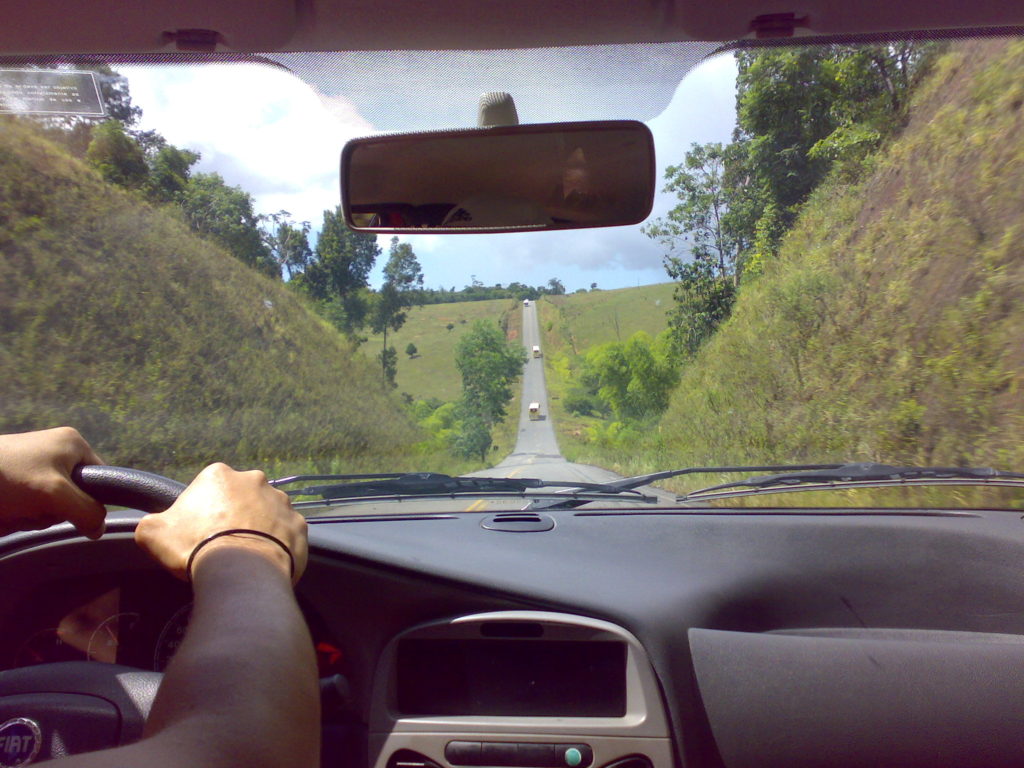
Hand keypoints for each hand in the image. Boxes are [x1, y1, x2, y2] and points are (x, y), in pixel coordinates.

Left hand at [0, 427, 105, 538]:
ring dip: (32, 517)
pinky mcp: (15, 483)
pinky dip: (18, 516)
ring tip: (13, 510)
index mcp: (73, 444)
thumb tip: (99, 529)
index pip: (102, 480)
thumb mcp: (56, 494)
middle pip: (75, 497)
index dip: (89, 502)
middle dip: (52, 511)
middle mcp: (57, 453)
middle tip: (32, 509)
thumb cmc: (8, 477)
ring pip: (50, 507)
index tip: (66, 508)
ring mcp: (34, 468)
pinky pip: (30, 508)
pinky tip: (5, 513)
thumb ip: (87, 511)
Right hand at [135, 463, 307, 583]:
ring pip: (267, 514)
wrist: (241, 571)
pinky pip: (286, 534)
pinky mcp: (299, 526)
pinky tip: (265, 562)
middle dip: (234, 516)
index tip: (199, 531)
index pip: (208, 488)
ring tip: (246, 555)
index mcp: (220, 475)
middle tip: (223, 543)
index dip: (202, 511)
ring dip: (258, 529)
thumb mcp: (153, 533)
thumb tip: (153, 525)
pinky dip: (278, 546)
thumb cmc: (196, 546)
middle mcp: (256, 480)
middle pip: (241, 498)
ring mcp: (282, 502)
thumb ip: (151, 523)